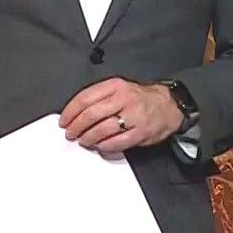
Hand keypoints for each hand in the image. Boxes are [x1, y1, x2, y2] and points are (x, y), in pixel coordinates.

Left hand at [61, 78, 181, 153]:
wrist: (168, 105)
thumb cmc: (140, 99)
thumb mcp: (119, 88)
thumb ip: (99, 97)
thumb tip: (75, 113)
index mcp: (115, 86)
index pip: (85, 98)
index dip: (70, 111)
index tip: (64, 120)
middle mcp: (124, 99)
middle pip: (91, 114)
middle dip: (76, 126)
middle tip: (70, 133)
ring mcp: (133, 116)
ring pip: (102, 129)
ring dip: (88, 138)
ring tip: (84, 140)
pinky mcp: (141, 132)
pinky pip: (117, 142)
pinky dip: (105, 146)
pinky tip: (100, 145)